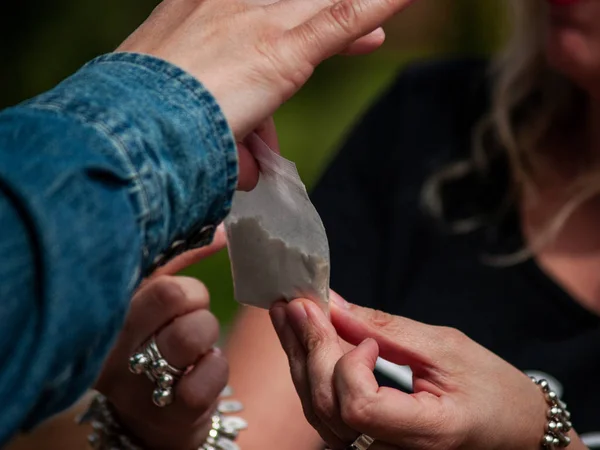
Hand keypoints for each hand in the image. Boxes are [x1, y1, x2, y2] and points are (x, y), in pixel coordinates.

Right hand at [95, 230, 227, 449]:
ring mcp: (132, 383)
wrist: (154, 413)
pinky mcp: (163, 413)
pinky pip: (204, 379)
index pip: (147, 270)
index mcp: (105, 308)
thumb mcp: (155, 298)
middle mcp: (108, 346)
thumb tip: (224, 229)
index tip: (183, 297)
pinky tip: (202, 369)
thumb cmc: (155, 341)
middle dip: (196, 300)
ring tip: (197, 344)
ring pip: (190, 335)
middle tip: (191, 316)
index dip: (180, 281)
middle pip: (171, 294)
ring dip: (207, 333)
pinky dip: (214, 369)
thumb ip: (182, 260)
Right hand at [117, 0, 413, 189]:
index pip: (256, 2)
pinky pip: (341, 18)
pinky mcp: (282, 50)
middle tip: (368, 31)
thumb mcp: (180, 119)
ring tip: (385, 18)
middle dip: (325, 10)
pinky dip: (375, 8)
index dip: (293, 10)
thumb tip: (251, 174)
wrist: (126, 127)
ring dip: (357, 8)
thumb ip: (227, 140)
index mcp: (196, 10)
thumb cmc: (140, 127)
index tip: (318, 26)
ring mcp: (259, 23)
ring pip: (322, 1)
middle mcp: (229, 4)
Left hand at [270, 293, 572, 449]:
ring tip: (287, 313)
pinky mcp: (366, 444)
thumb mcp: (447, 348)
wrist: (511, 428)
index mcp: (425, 433)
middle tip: (295, 302)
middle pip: (327, 405)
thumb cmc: (493, 389)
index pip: (358, 408)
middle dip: (308, 347)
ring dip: (300, 356)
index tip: (369, 339)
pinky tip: (303, 341)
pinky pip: (326, 411)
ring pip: (317, 409)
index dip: (349, 366)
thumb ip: (386, 328)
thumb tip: (334, 303)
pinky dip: (311, 372)